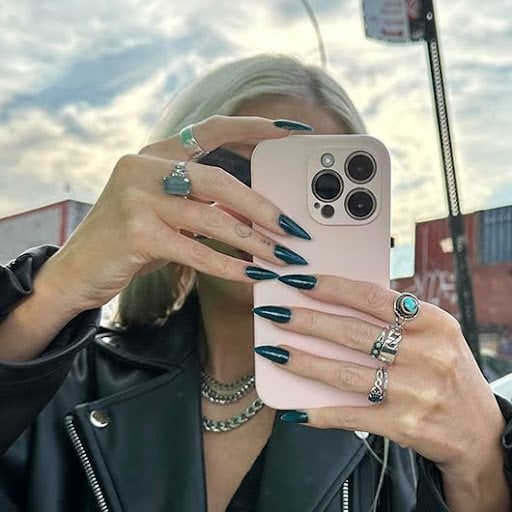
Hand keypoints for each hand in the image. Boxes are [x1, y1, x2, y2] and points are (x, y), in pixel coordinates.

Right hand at [44, 116, 312, 313]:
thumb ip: (203, 206)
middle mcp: (144, 167)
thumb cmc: (128, 240)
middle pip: (219, 179)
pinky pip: (197, 250)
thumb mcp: (166, 213)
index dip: (253, 127)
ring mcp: (137, 198)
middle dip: (261, 206)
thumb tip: (254, 215)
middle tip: (292, 228)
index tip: (290, 130)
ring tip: (281, 256)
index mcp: (155, 155)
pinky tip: (252, 275)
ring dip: (253, 240)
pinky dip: (229, 265)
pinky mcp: (137, 232)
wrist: (76, 270)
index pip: (211, 129)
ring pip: (212, 216)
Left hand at [253, 274, 505, 486]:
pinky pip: (352, 416)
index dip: (332, 288)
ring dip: (303, 362)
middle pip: (352, 333)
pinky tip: (293, 410)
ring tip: (273, 351)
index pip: (373, 297)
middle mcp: (426, 355)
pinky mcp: (404, 425)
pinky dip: (320, 413)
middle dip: (307, 321)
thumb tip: (337, 297)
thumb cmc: (445, 370)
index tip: (299, 281)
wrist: (478, 430)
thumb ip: (396, 317)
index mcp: (432, 323)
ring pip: (345, 373)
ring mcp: (415, 392)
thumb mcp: (434, 334)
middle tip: (275, 313)